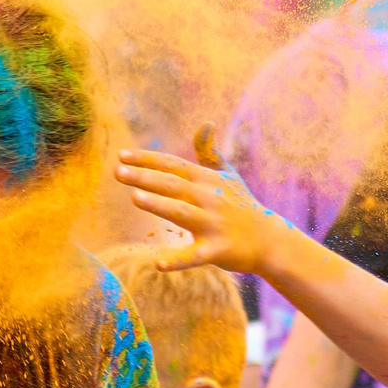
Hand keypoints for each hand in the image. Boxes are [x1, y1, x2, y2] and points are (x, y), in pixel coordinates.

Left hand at [114, 131, 288, 276]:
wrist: (269, 240)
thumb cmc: (242, 205)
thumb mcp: (228, 175)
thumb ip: (210, 152)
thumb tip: (205, 122)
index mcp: (207, 180)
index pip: (173, 165)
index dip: (147, 159)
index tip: (121, 155)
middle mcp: (209, 198)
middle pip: (173, 185)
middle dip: (145, 177)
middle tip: (118, 172)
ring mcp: (213, 224)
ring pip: (182, 213)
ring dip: (159, 206)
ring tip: (135, 198)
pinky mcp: (217, 250)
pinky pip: (194, 256)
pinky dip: (177, 261)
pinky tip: (158, 264)